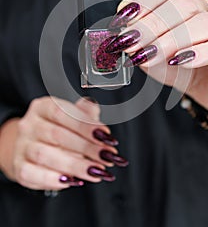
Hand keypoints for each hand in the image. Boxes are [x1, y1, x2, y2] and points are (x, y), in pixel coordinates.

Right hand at [0, 96, 127, 189]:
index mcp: (42, 107)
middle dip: (86, 147)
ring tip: (97, 170)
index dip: (85, 124)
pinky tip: (73, 181)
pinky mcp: (20, 167)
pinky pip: (33, 174)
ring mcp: (22, 146)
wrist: (32, 147)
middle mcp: (29, 125)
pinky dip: (53, 179)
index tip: (106, 135)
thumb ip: (85, 113)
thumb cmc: (59, 129)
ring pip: (45, 155)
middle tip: (107, 156)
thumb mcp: (73, 117)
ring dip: (75, 165)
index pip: (62, 112)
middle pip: (57, 135)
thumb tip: (93, 107)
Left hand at [107, 0, 207, 112]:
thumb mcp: (151, 52)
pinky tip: (180, 60)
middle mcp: (205, 9)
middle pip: (181, 3)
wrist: (206, 88)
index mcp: (184, 1)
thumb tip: (121, 38)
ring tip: (147, 56)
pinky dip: (198, 52)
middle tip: (129, 44)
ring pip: (202, 22)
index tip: (122, 19)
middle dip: (149, 25)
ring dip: (169, 39)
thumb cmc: (177, 66)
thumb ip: (137, 44)